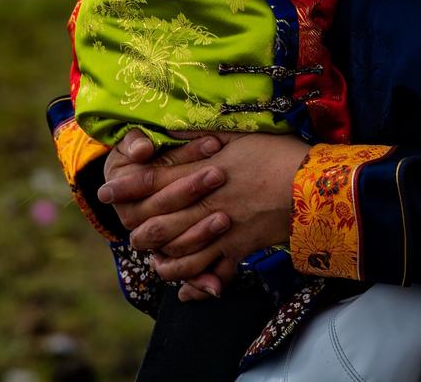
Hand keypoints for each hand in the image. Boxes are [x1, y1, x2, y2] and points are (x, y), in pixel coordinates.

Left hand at [102, 132, 309, 298]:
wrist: (314, 185)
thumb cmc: (276, 153)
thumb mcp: (237, 135)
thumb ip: (201, 136)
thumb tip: (173, 130)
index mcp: (204, 174)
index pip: (154, 182)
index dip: (126, 186)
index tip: (106, 190)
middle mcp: (207, 206)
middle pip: (159, 223)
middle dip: (136, 226)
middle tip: (123, 226)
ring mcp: (222, 232)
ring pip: (180, 254)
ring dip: (160, 258)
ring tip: (150, 258)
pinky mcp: (241, 250)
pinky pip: (214, 273)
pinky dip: (198, 284)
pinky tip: (187, 291)